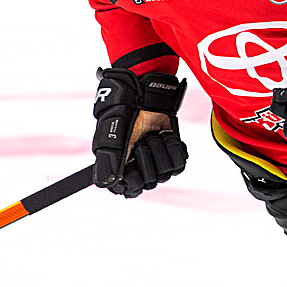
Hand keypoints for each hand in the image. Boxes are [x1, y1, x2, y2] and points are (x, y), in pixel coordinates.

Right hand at [91, 68, 188, 197]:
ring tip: (151, 135)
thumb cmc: (123, 114)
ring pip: (166, 173)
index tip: (132, 163)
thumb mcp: (112, 137)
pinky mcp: (172, 154)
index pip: (131, 191)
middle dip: (147, 157)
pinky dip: (173, 148)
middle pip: (151, 182)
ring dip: (159, 150)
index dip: (135, 180)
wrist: (143, 96)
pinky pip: (179, 164)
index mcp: (122, 169)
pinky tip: (165, 136)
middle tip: (141, 140)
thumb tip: (108, 184)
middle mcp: (140, 169)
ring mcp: (158, 162)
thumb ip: (109, 163)